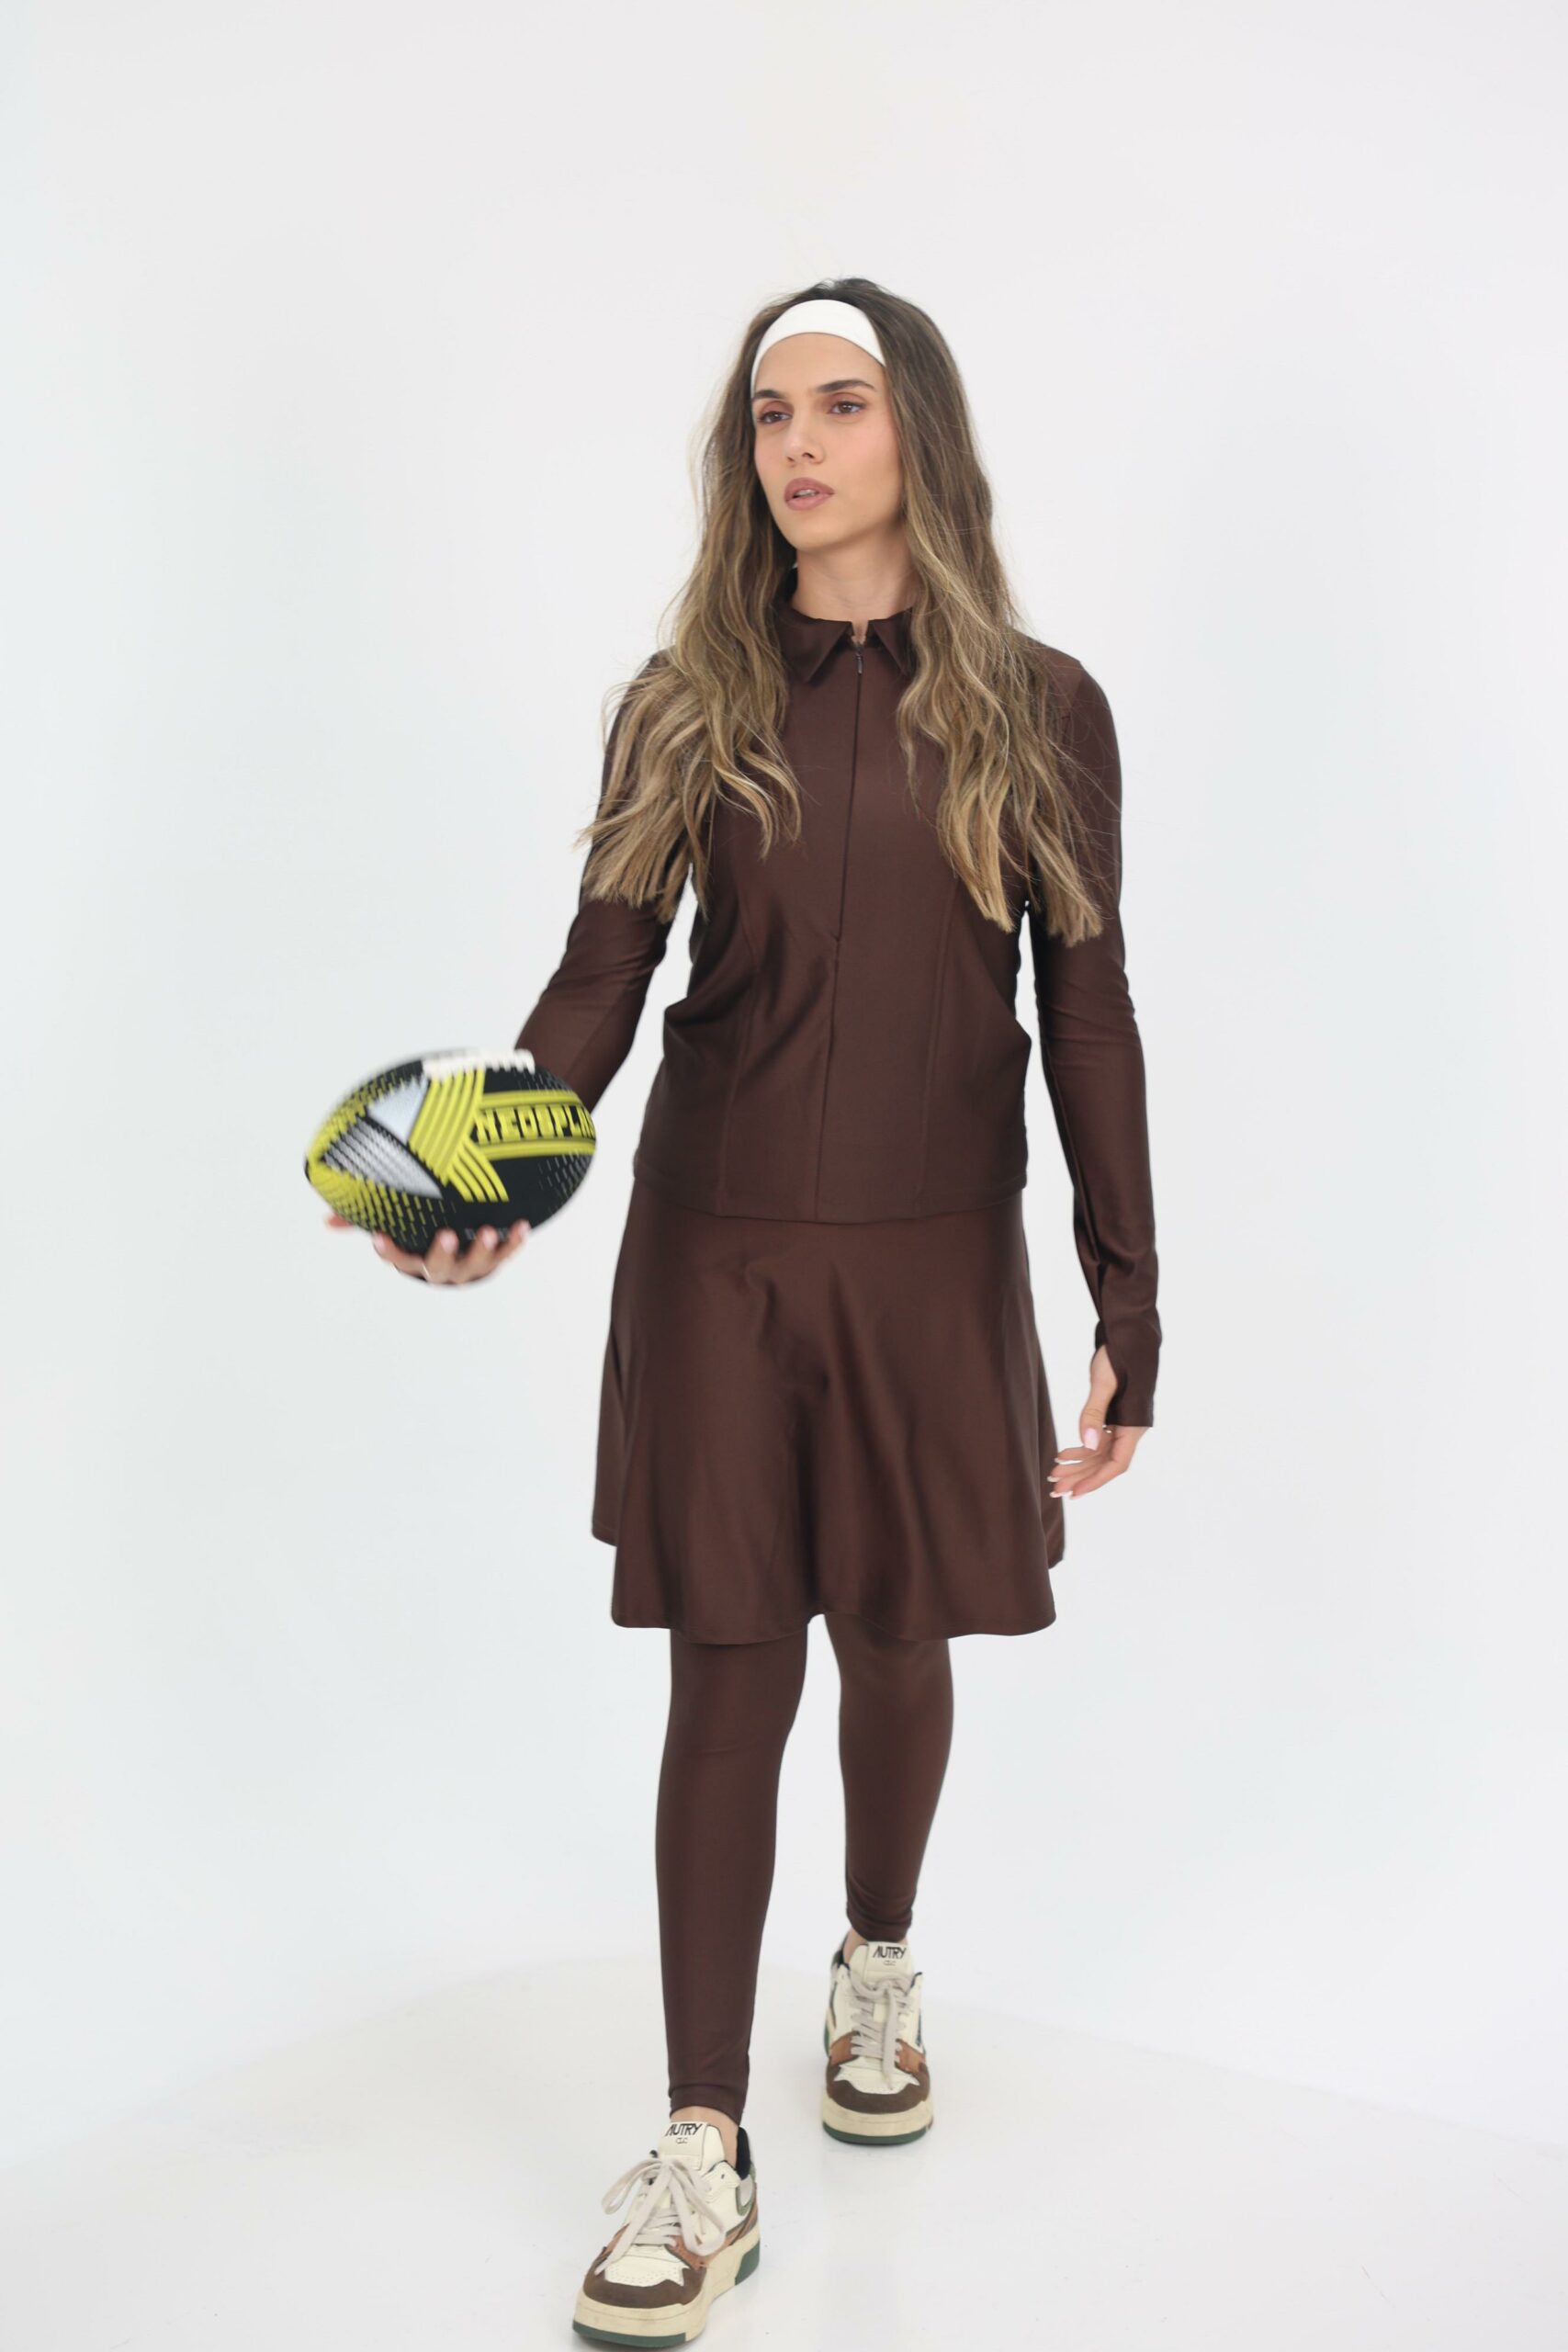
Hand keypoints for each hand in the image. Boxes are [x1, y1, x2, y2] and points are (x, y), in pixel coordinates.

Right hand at [322, 1211, 530, 1283]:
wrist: (463, 1233)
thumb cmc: (421, 1225)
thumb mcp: (396, 1220)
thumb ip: (364, 1218)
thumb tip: (326, 1220)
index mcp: (415, 1260)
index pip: (397, 1260)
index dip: (389, 1252)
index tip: (379, 1237)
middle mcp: (441, 1269)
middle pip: (439, 1268)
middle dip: (443, 1253)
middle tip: (447, 1235)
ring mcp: (469, 1267)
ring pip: (475, 1266)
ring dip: (483, 1251)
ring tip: (489, 1231)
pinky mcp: (495, 1260)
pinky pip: (506, 1254)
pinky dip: (514, 1243)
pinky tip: (521, 1226)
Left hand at [1049, 1343, 1149, 1501]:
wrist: (1130, 1333)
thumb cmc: (1120, 1355)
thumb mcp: (1104, 1382)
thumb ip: (1094, 1413)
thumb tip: (1087, 1444)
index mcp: (1134, 1425)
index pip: (1116, 1464)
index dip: (1096, 1480)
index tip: (1075, 1493)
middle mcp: (1131, 1428)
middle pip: (1104, 1462)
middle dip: (1080, 1476)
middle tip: (1054, 1488)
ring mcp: (1123, 1422)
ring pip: (1099, 1452)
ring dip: (1078, 1464)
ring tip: (1054, 1473)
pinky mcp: (1115, 1414)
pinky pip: (1098, 1439)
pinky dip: (1081, 1448)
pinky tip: (1063, 1453)